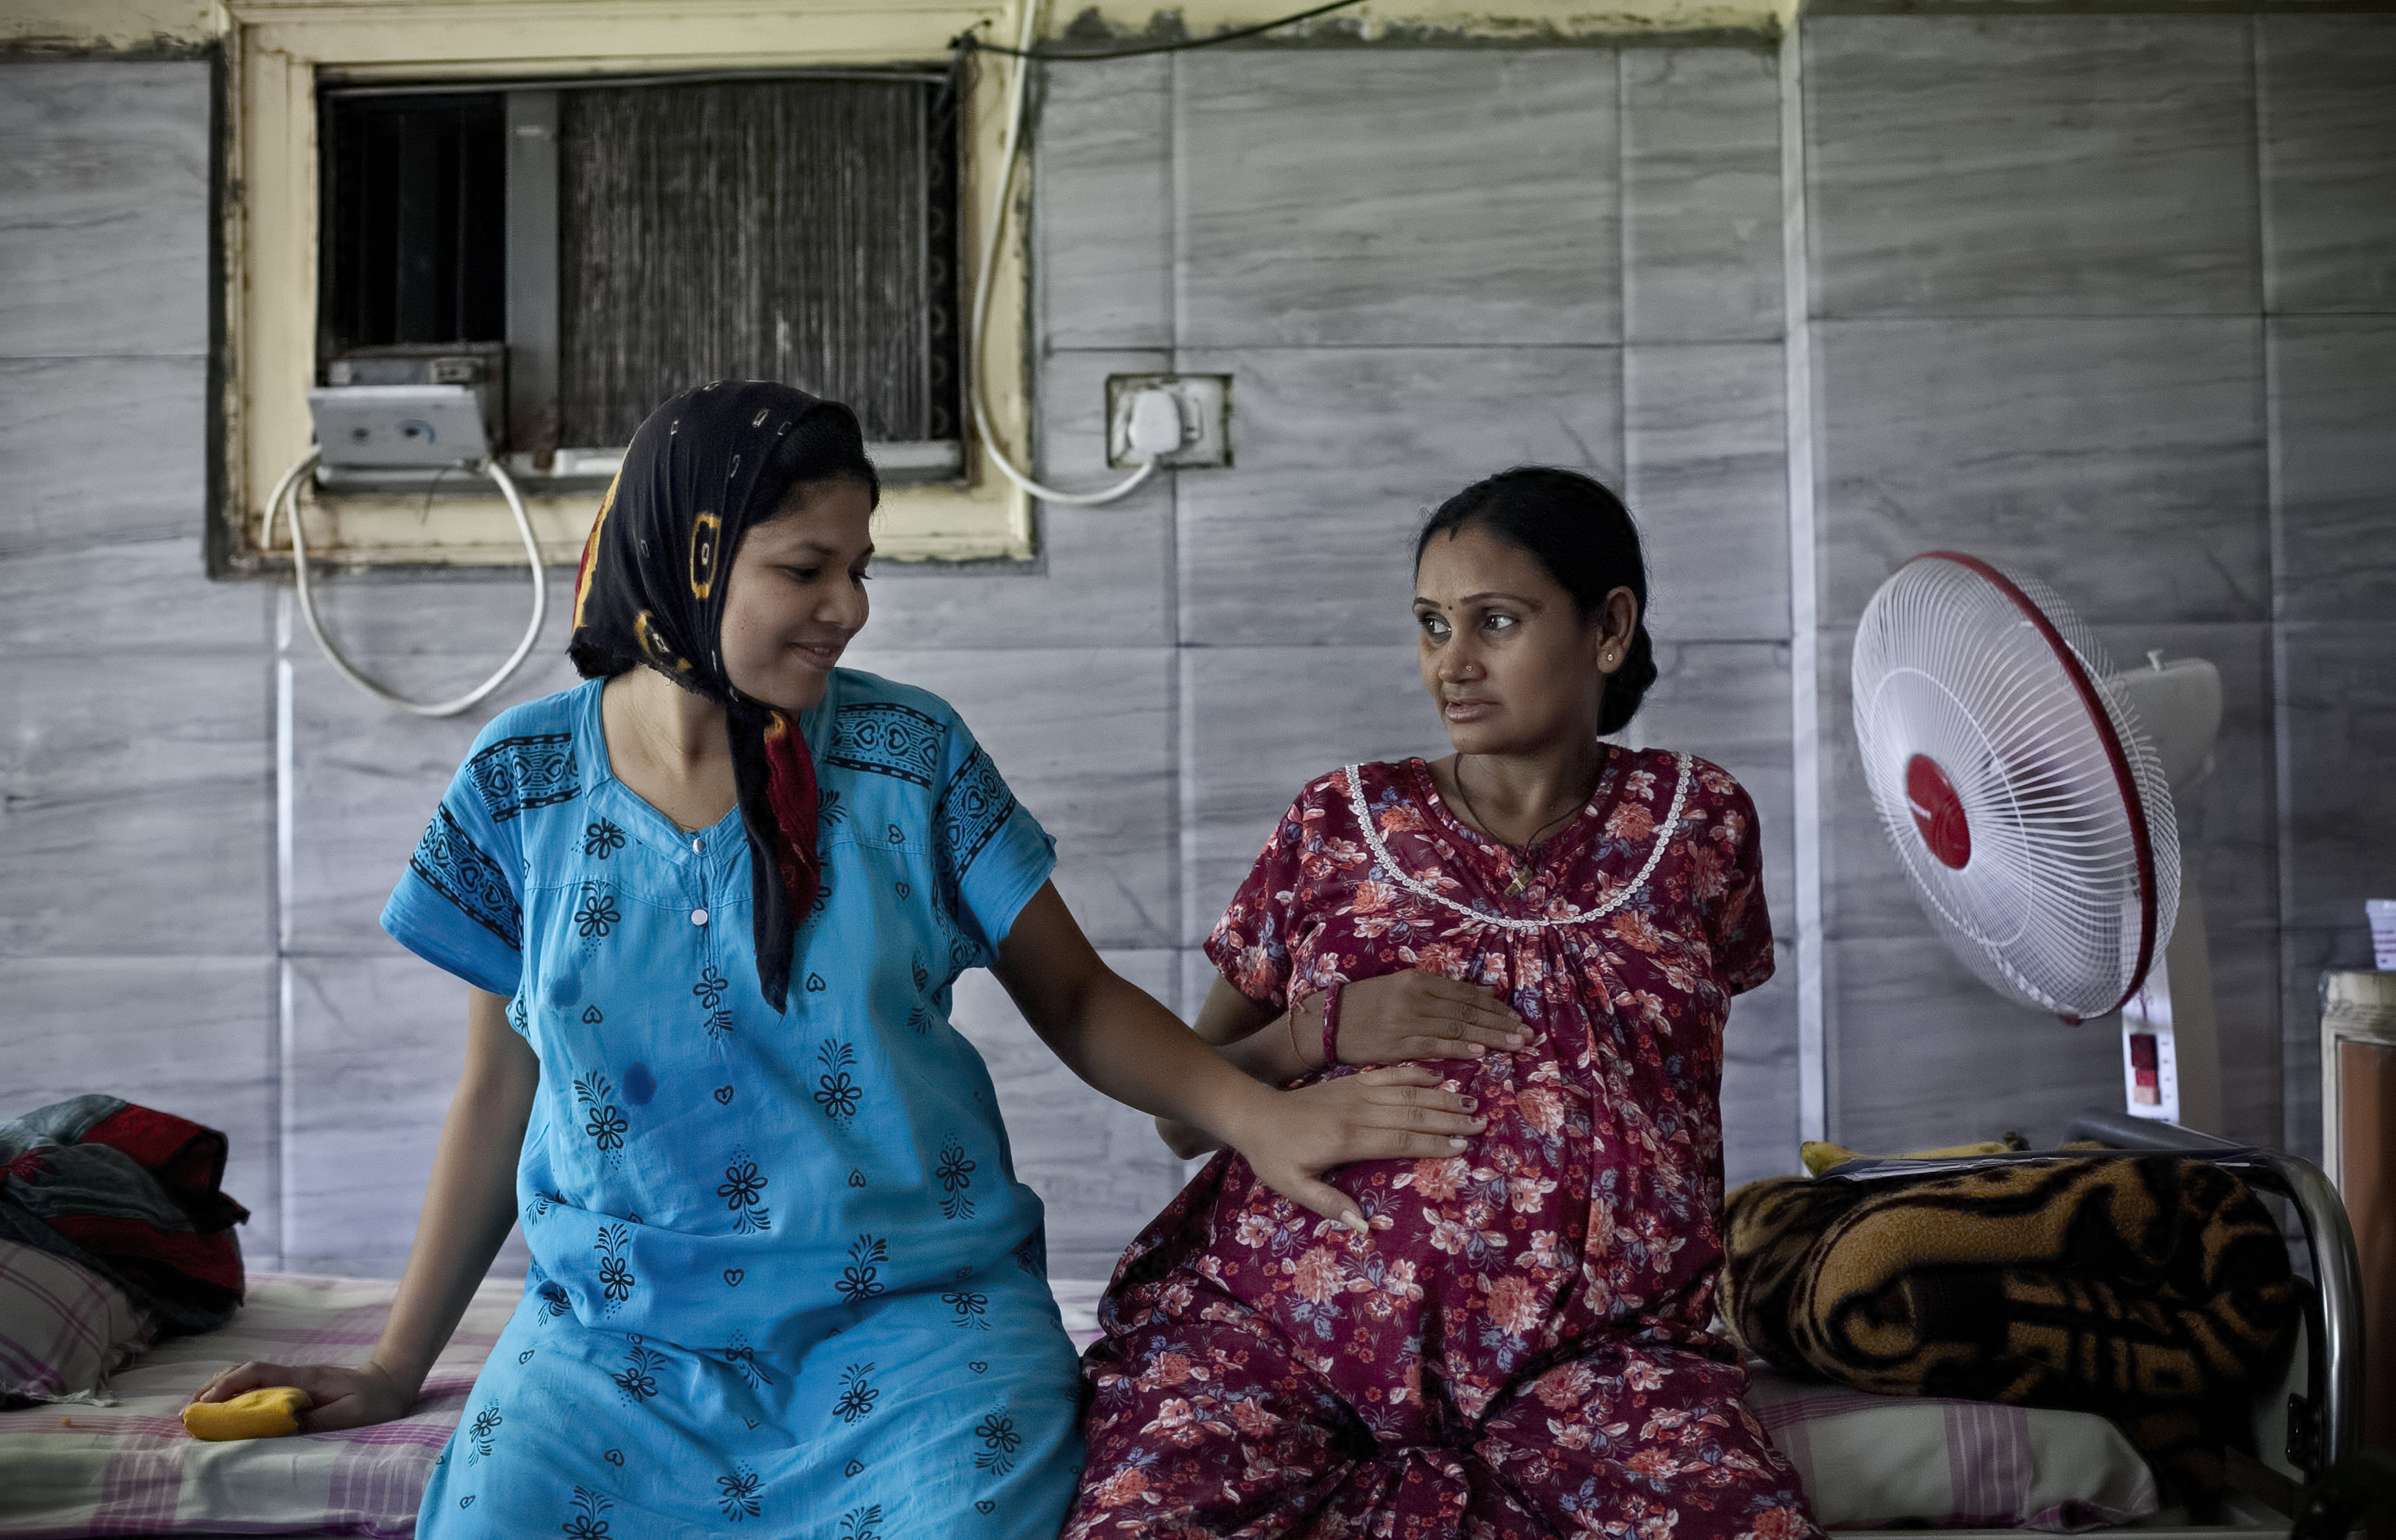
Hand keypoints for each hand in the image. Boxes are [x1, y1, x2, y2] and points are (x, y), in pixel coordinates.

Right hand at [185, 1359, 414, 1431]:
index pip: (258, 1375)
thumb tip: (282, 1426)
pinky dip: (237, 1392)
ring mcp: (294, 1378)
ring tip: (198, 1408)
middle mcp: (295, 1374)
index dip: (229, 1387)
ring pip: (250, 1375)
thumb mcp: (349, 1415)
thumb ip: (317, 1421)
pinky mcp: (295, 1385)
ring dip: (222, 1389)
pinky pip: (260, 1384)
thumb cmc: (373, 1401)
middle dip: (215, 1389)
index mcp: (304, 1378)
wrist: (391, 1382)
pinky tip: (226, 1405)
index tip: (206, 1404)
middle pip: (246, 1372)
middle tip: (189, 1411)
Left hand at [1229, 1065, 1484, 1232]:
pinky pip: (1388, 1074)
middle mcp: (1356, 1111)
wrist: (1253, 1113)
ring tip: (1471, 1101)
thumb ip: (1329, 1204)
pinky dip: (1414, 1073)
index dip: (1432, 1142)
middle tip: (1482, 1123)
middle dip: (1448, 1118)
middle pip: (1411, 1113)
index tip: (1462, 1146)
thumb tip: (1363, 1225)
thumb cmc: (1274, 1155)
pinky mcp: (1351, 1082)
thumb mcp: (1293, 1186)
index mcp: (1346, 1139)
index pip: (1398, 1139)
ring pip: (1405, 1093)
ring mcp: (1355, 1092)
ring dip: (1440, 1097)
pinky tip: (1438, 1075)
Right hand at [1329, 968, 1528, 1066]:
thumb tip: (1484, 992)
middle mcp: (1414, 997)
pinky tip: (1480, 1052)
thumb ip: (1442, 992)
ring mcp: (1406, 1021)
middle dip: (1500, 1023)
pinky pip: (1434, 1045)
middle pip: (1466, 1010)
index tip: (1518, 1018)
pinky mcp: (1396, 1044)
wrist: (1325, 1023)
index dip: (1494, 1007)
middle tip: (1527, 1035)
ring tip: (1515, 1044)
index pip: (1465, 993)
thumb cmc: (1365, 1006)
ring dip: (1489, 1036)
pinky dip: (1459, 1047)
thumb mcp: (1402, 988)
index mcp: (1417, 980)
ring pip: (1456, 1027)